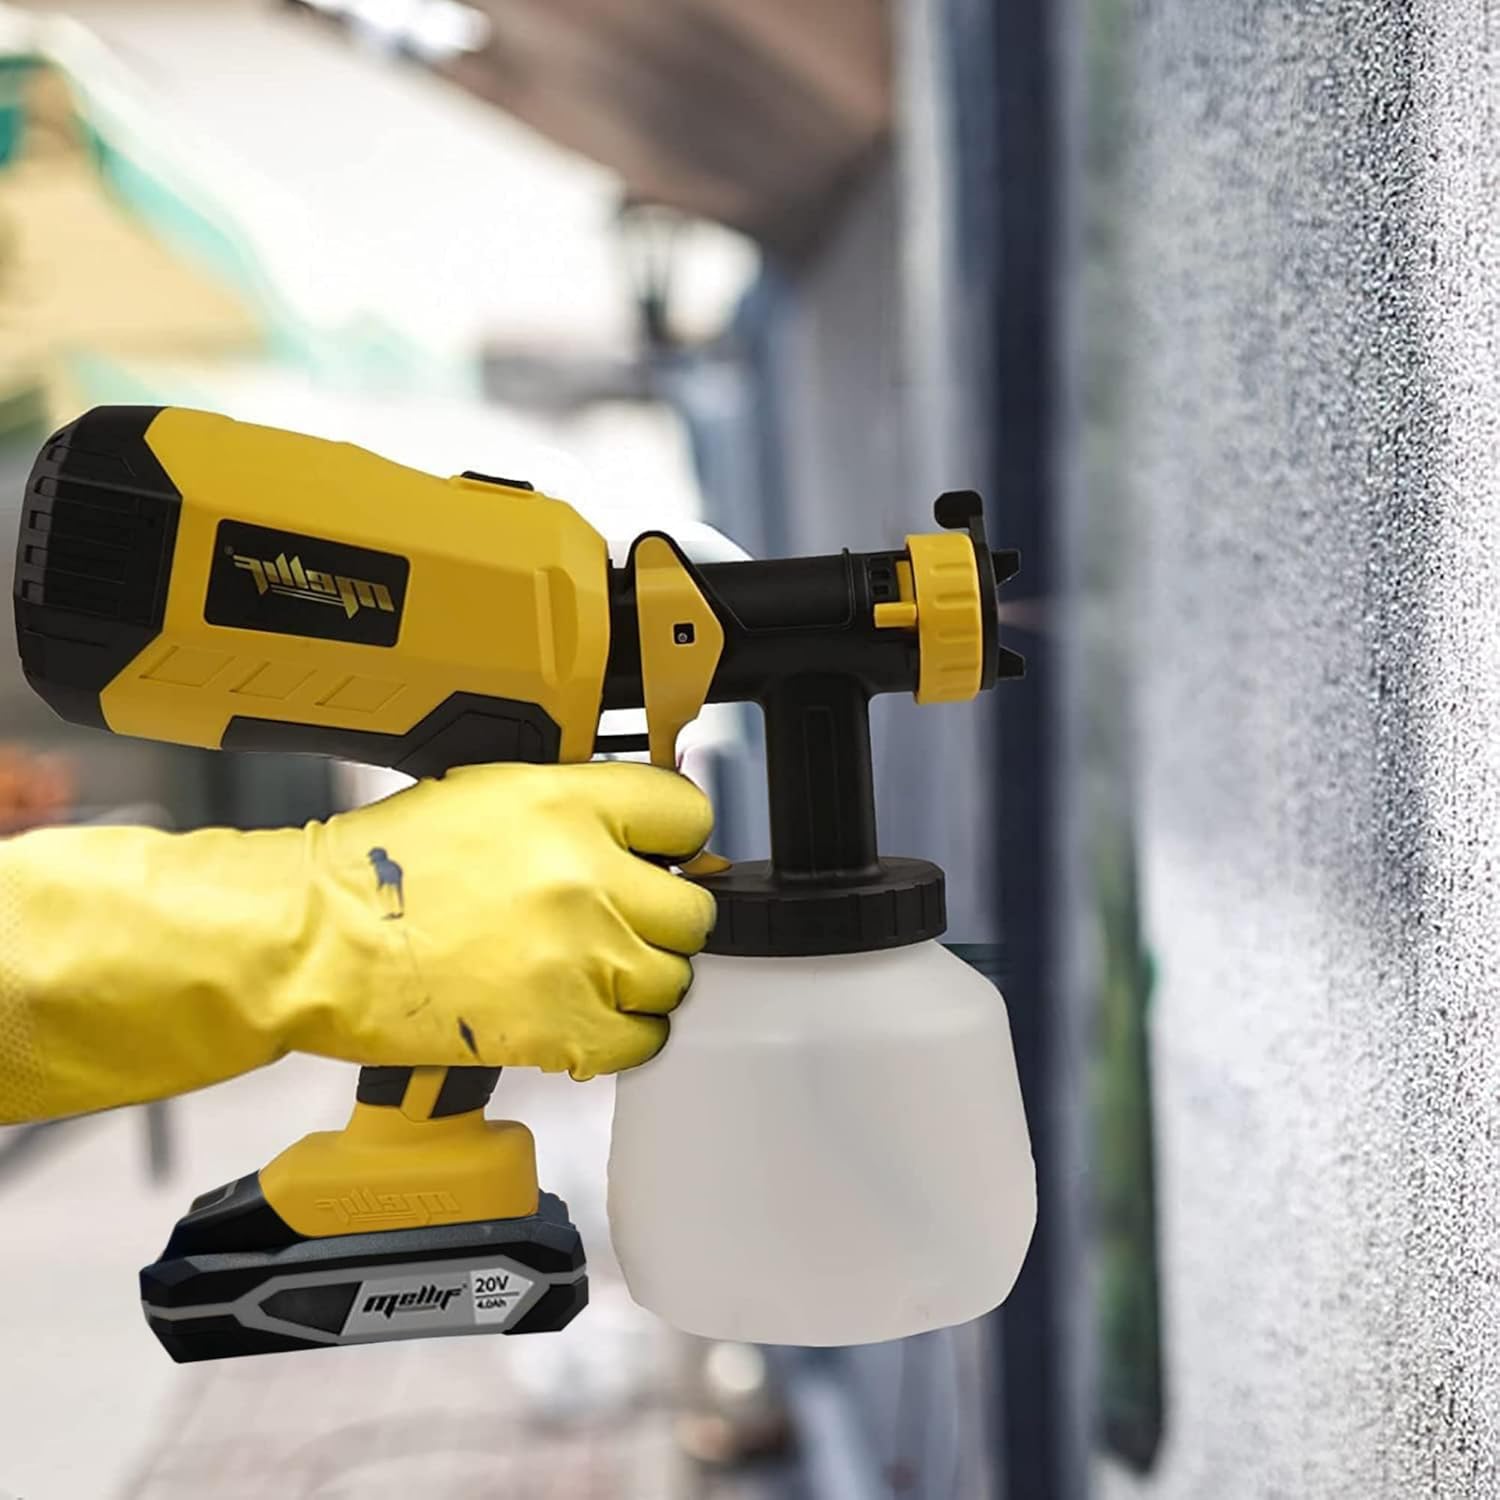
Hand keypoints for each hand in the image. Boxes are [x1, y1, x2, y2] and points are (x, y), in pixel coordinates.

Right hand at [294, 761, 717, 1079]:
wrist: (318, 940)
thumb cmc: (385, 870)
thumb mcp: (491, 793)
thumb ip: (576, 807)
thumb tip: (640, 836)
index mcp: (568, 804)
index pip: (689, 815)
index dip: (679, 839)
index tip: (667, 855)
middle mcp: (586, 878)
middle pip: (692, 909)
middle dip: (663, 916)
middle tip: (624, 920)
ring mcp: (580, 957)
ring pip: (674, 977)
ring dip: (642, 976)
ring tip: (592, 968)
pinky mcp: (561, 1027)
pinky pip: (644, 1039)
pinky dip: (625, 1032)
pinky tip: (589, 1012)